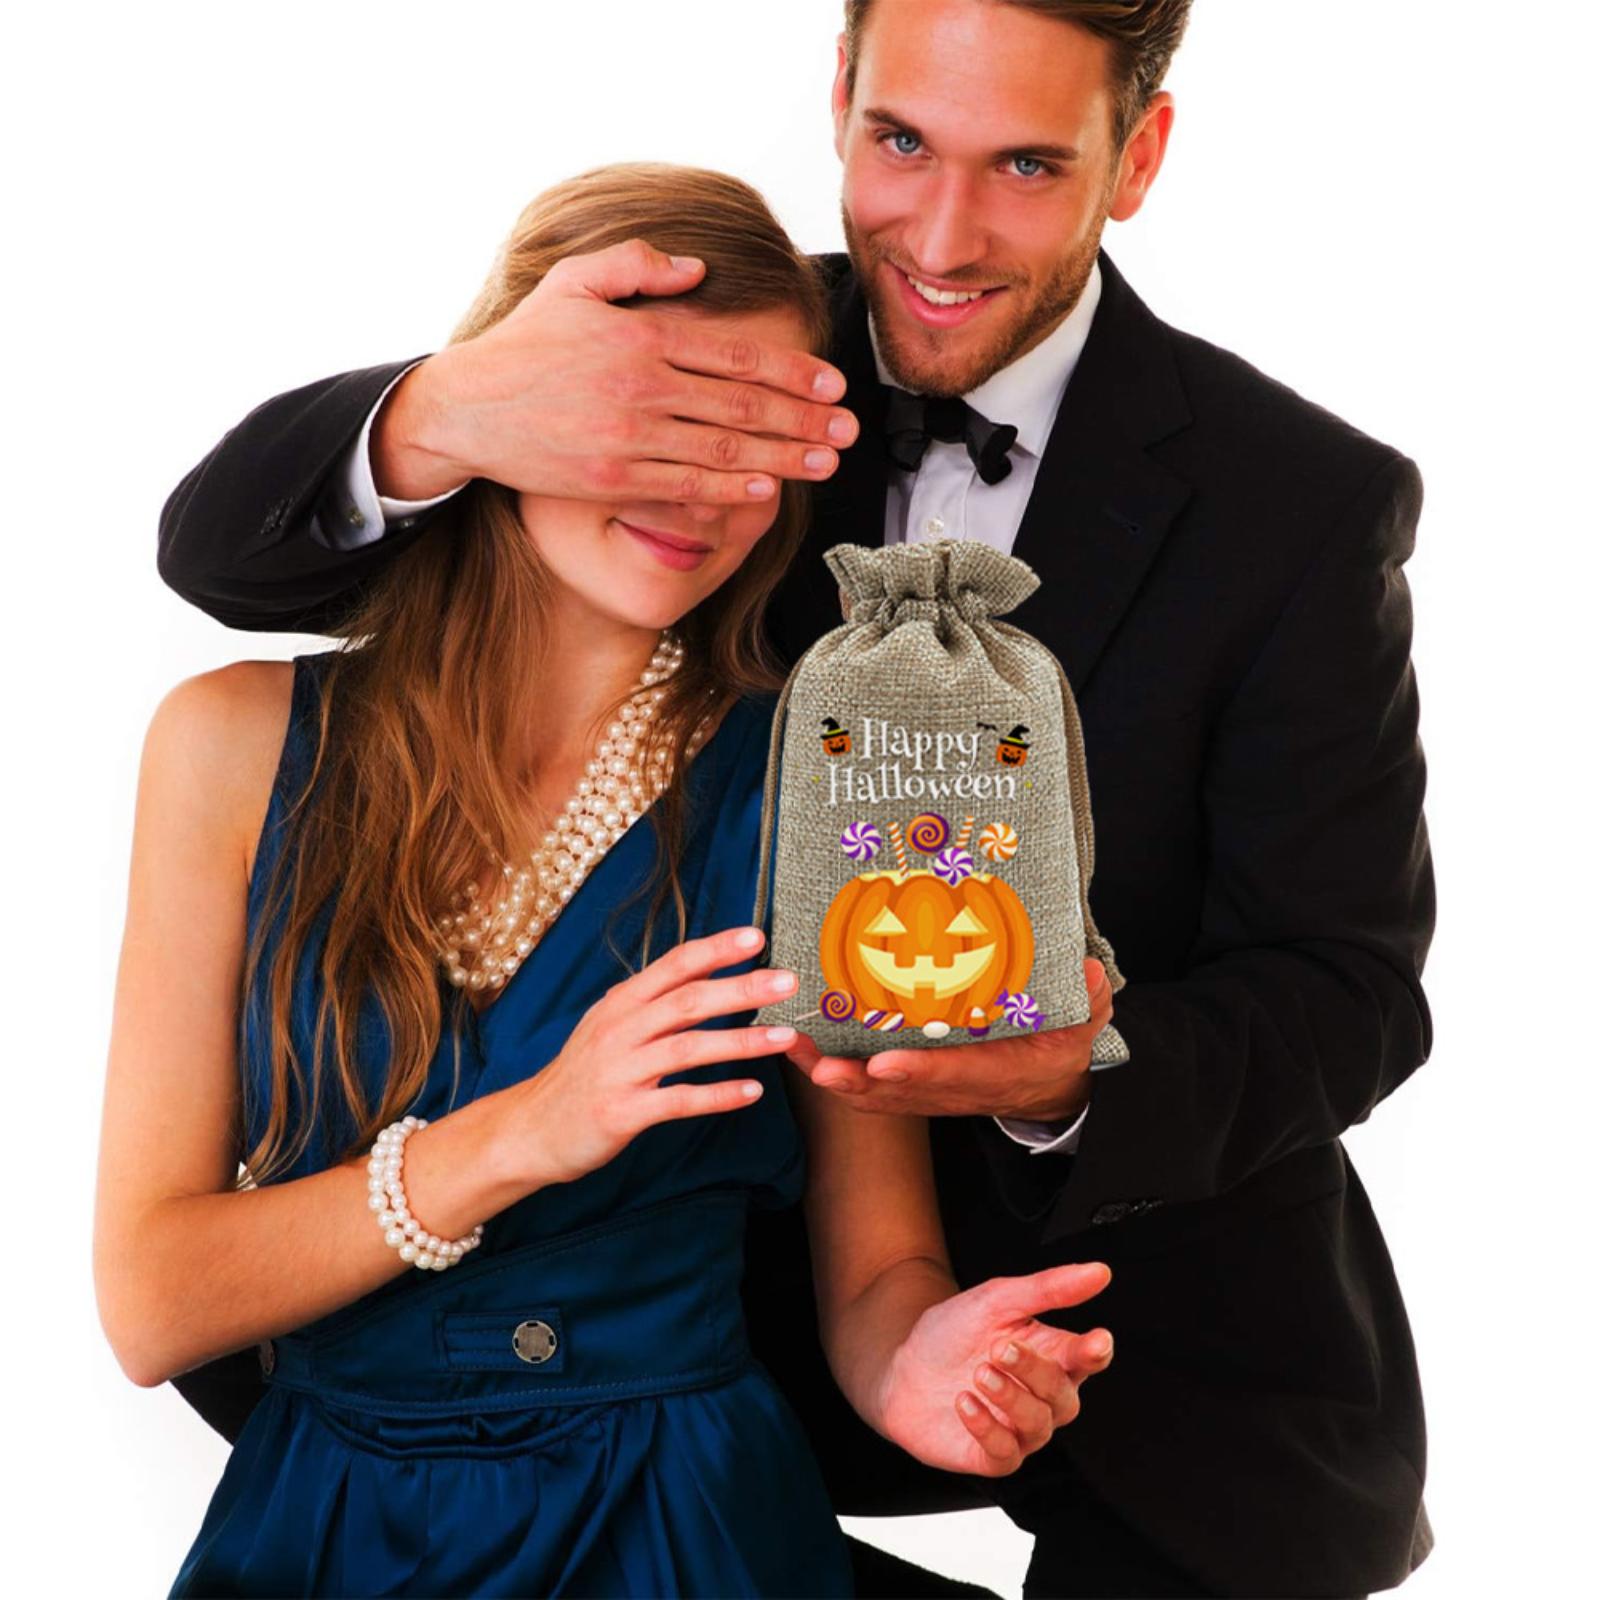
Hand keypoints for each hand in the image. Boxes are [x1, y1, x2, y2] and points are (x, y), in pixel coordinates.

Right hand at [372, 238, 856, 503]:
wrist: (467, 408)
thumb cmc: (526, 344)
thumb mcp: (574, 282)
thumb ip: (637, 264)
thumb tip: (698, 267)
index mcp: (643, 335)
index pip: (736, 355)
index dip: (793, 372)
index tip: (832, 385)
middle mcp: (643, 386)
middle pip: (743, 405)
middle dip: (804, 420)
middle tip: (848, 430)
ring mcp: (629, 436)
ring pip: (723, 448)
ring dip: (783, 458)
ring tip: (825, 463)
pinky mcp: (614, 477)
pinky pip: (685, 485)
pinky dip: (730, 488)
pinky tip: (767, 490)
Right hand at [499, 925, 798, 1188]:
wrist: (530, 1129)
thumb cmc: (581, 1075)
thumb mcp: (608, 1026)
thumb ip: (650, 1002)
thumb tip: (698, 973)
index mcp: (621, 1003)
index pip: (674, 966)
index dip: (715, 949)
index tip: (756, 938)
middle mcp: (619, 1030)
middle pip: (688, 1001)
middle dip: (741, 988)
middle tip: (787, 981)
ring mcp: (620, 1071)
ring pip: (689, 1049)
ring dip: (741, 1041)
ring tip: (785, 1037)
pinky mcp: (622, 1113)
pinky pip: (678, 1101)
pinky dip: (717, 1096)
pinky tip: (752, 1093)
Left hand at [785, 959, 1113, 1120]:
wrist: (1049, 1083)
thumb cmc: (1061, 1042)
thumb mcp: (1084, 1019)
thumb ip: (1084, 996)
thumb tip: (1083, 968)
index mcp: (997, 1071)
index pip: (953, 1074)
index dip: (918, 1071)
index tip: (884, 1063)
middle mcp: (955, 1087)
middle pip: (897, 1091)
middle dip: (855, 1079)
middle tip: (817, 1063)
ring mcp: (931, 1090)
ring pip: (873, 1092)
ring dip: (833, 1076)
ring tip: (793, 1049)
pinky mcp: (914, 1085)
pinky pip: (868, 1088)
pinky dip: (834, 1075)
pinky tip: (802, 1051)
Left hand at [877, 1263, 1113, 1476]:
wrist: (901, 1367)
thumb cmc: (953, 1334)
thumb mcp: (996, 1300)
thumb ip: (1047, 1288)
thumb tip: (1098, 1272)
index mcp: (1051, 1356)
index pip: (1087, 1358)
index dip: (1095, 1351)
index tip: (1097, 1340)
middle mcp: (1042, 1398)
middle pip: (1063, 1395)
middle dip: (1035, 1371)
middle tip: (1001, 1348)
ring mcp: (1019, 1430)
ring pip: (1038, 1425)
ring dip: (1010, 1397)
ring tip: (979, 1372)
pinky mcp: (991, 1456)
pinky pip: (1005, 1453)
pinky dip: (986, 1427)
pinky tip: (965, 1402)